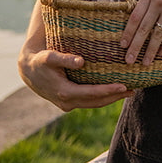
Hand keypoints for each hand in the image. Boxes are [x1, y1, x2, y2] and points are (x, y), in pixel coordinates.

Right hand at [18, 45, 133, 111]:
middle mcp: (67, 102)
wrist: (28, 71)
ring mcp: (68, 104)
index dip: (108, 90)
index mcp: (64, 92)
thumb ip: (64, 59)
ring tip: (128, 91)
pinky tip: (113, 92)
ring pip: (94, 104)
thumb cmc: (40, 61)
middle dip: (115, 97)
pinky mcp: (69, 102)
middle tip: (133, 89)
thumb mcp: (49, 57)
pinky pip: (89, 101)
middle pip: (96, 102)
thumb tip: (81, 61)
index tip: (123, 86)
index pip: (91, 94)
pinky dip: (102, 98)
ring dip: (111, 99)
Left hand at [119, 0, 161, 65]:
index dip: (128, 33)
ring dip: (150, 51)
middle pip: (143, 29)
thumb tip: (135, 17)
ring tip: (145, 62)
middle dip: (135, 47)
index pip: (135, 17)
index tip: (122, 45)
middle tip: (129, 60)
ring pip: (157, 35)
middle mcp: (159, 2)